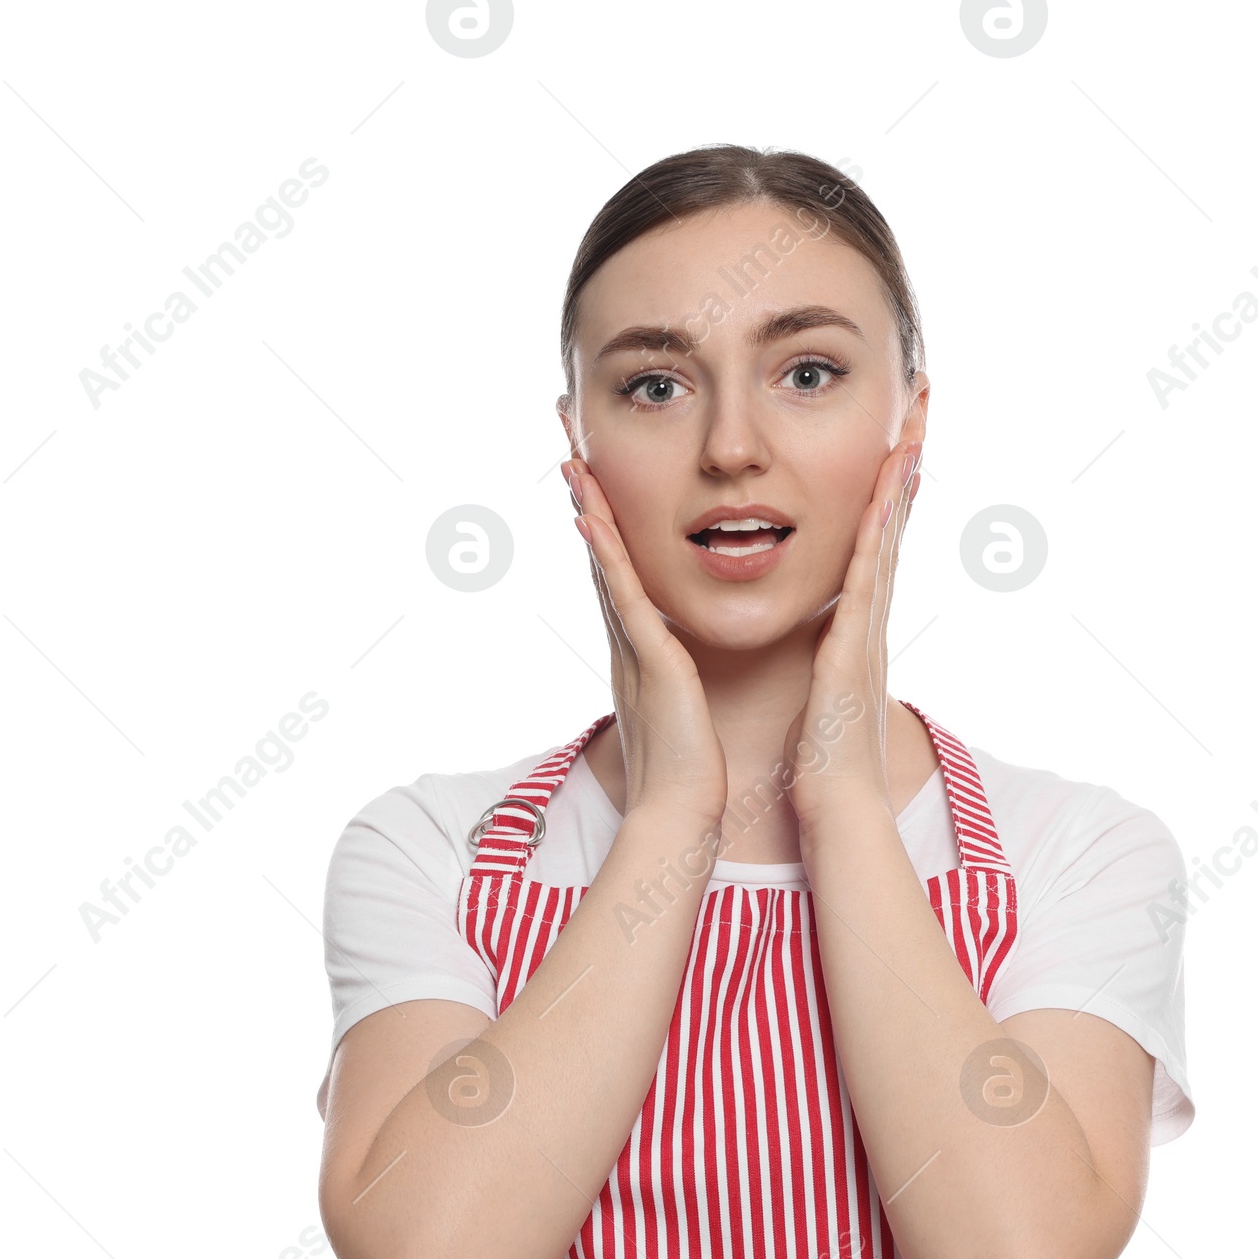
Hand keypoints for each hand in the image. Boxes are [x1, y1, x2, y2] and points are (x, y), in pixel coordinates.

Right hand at [563, 456, 728, 831]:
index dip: (606, 525)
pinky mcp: (649, 662)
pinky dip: (607, 557)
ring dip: (589, 511)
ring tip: (572, 459)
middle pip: (601, 557)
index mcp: (641, 651)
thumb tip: (681, 672)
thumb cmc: (689, 771)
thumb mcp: (683, 711)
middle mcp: (627, 643)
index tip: (594, 477)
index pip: (620, 574)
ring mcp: (632, 650)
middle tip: (568, 445)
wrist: (681, 813)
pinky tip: (593, 517)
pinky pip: (624, 598)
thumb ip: (677, 683)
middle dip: (586, 499)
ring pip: (605, 566)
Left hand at [782, 438, 922, 828]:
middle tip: (919, 408)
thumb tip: (822, 649)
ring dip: (899, 483)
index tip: (893, 441)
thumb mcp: (822, 697)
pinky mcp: (856, 650)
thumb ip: (825, 665)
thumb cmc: (824, 762)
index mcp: (857, 632)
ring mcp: (870, 634)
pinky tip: (884, 492)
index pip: (872, 547)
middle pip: (892, 529)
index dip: (884, 493)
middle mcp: (871, 623)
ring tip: (911, 427)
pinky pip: (868, 579)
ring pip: (887, 542)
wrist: (837, 808)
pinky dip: (878, 533)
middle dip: (904, 467)